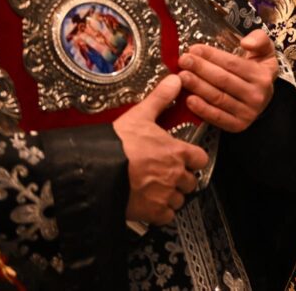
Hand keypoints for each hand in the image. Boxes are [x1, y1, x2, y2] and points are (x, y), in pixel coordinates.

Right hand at [113, 75, 208, 224]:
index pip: (201, 158)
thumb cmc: (118, 145)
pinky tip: (149, 204)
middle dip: (182, 179)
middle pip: (191, 181)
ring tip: (157, 189)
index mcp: (178, 152)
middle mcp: (176, 175)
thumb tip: (175, 80)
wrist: (94, 172)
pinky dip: (160, 213)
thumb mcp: (140, 116)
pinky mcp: (152, 212)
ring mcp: (165, 195)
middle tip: (167, 174)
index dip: (193, 158)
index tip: (184, 158)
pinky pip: (166, 216)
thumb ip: (161, 98)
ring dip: (171, 196)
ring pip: (179, 199)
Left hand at [178, 29, 277, 132]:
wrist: (263, 96)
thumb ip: (259, 39)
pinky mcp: (238, 125)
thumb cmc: (258, 70)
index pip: (233, 64)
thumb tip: (246, 42)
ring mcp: (248, 112)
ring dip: (197, 86)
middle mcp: (258, 95)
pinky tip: (188, 99)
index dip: (212, 56)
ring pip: (218, 98)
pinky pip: (217, 117)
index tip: (194, 49)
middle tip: (183, 61)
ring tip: (181, 76)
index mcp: (263, 75)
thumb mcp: (265, 51)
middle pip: (223, 80)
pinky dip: (202, 109)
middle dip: (200, 69)